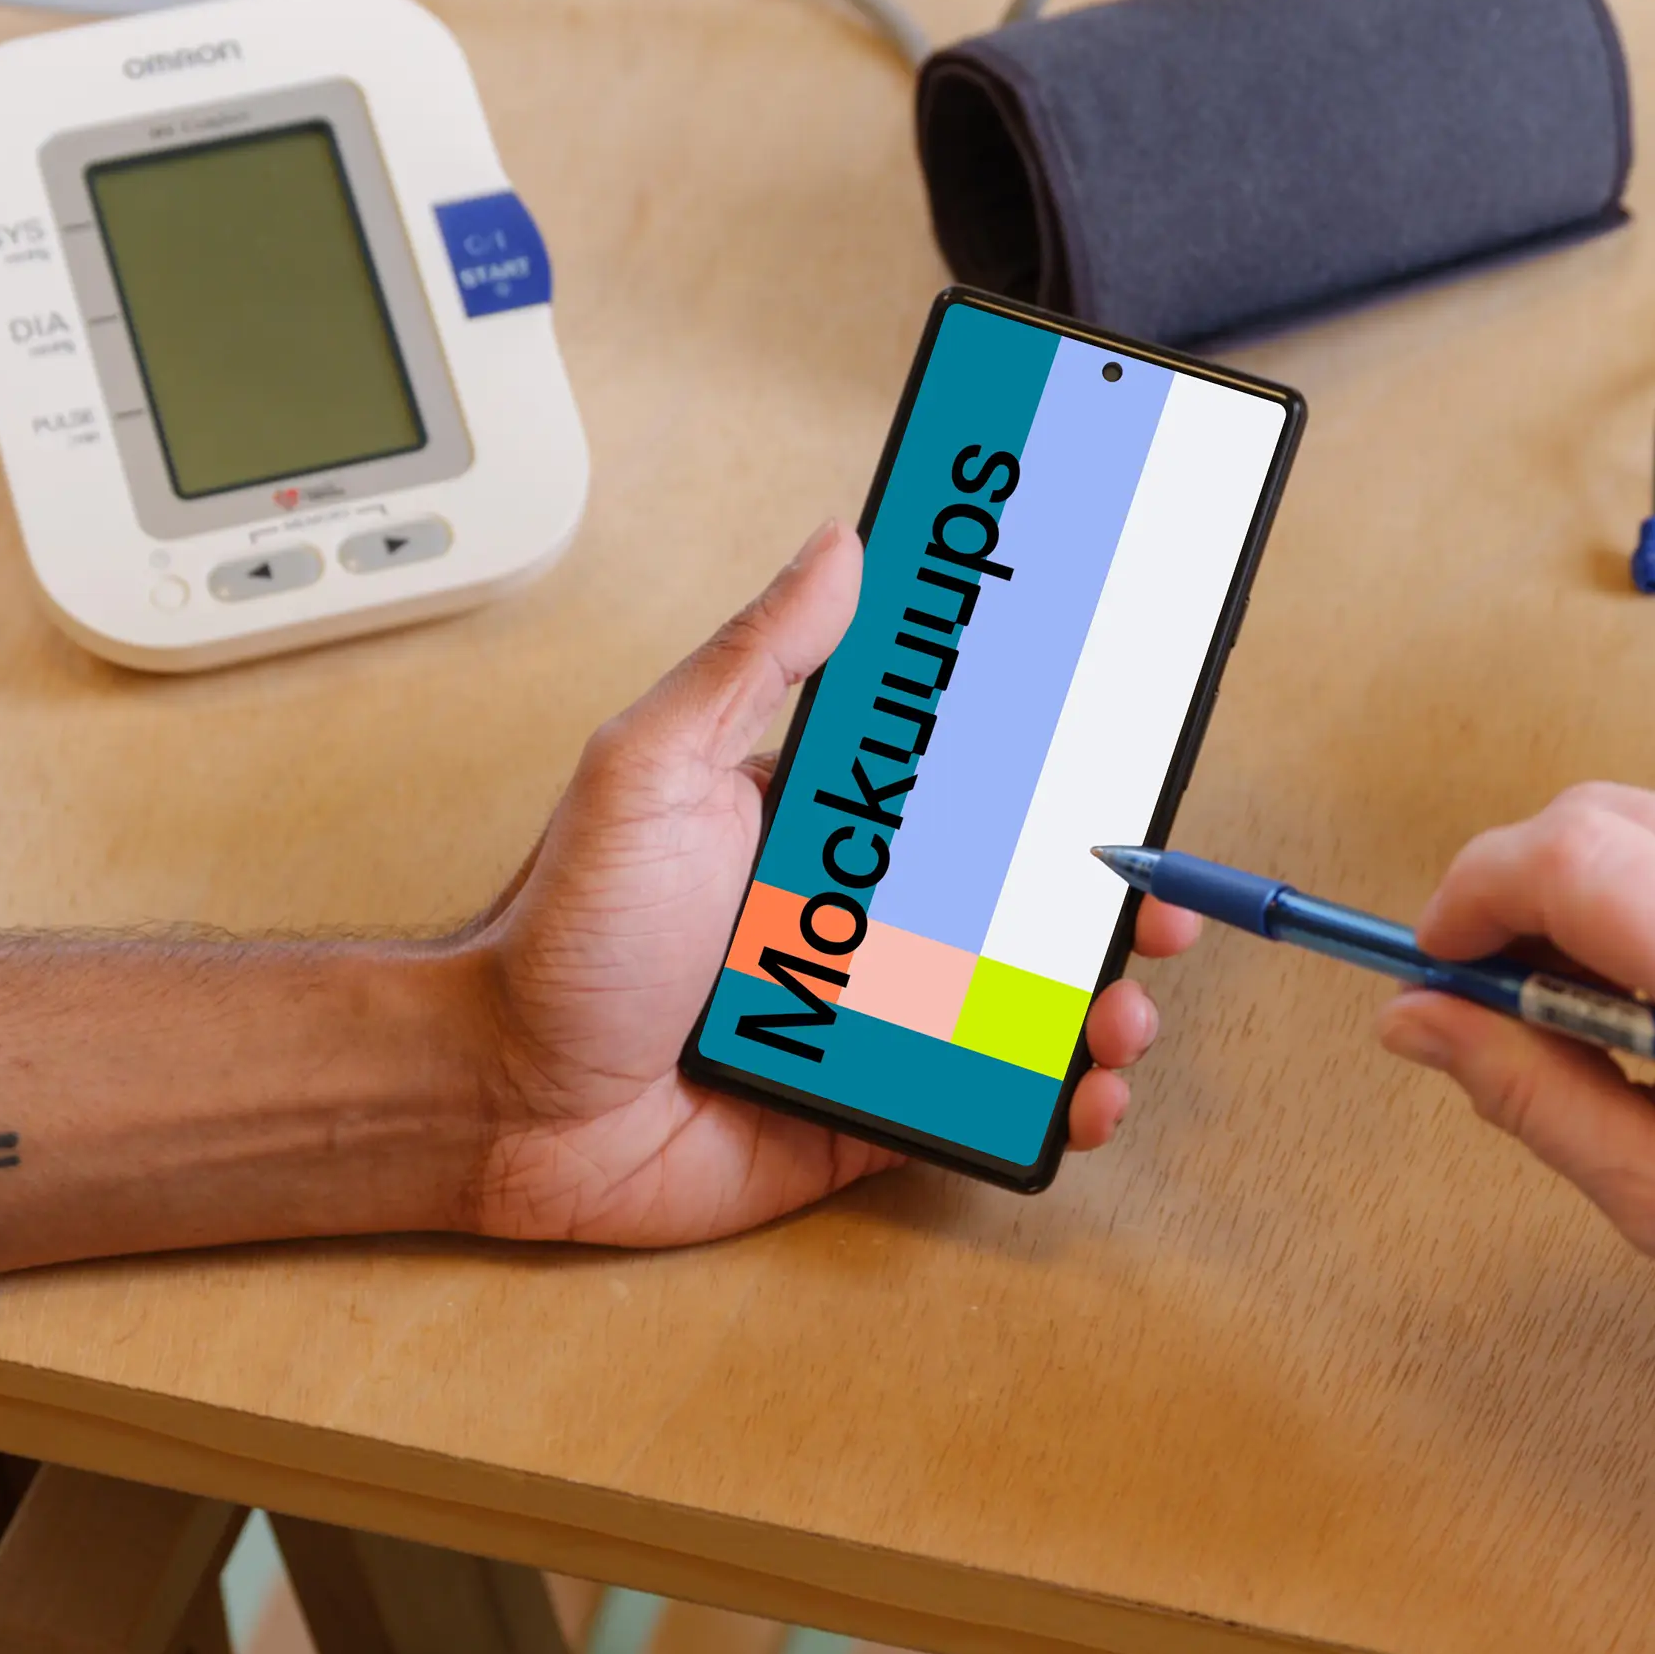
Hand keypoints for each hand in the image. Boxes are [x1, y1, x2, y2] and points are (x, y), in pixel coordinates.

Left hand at [451, 527, 1196, 1245]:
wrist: (500, 1101)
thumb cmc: (558, 933)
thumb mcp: (652, 766)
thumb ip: (753, 661)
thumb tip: (841, 544)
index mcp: (823, 817)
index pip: (962, 772)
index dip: (1051, 759)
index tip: (1123, 736)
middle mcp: (859, 910)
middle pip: (1019, 889)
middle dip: (1108, 889)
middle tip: (1154, 892)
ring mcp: (871, 1013)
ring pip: (1022, 998)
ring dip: (1096, 997)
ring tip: (1123, 1005)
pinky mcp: (870, 1108)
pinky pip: (984, 1102)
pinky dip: (1052, 1101)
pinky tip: (1082, 1090)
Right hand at [1375, 785, 1654, 1464]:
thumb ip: (1525, 1092)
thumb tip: (1411, 1019)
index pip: (1572, 859)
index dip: (1472, 900)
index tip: (1436, 971)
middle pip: (1594, 817)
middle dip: (1513, 898)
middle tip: (1494, 1010)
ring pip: (1640, 821)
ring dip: (1576, 901)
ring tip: (1588, 1027)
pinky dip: (1638, 904)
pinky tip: (1654, 1006)